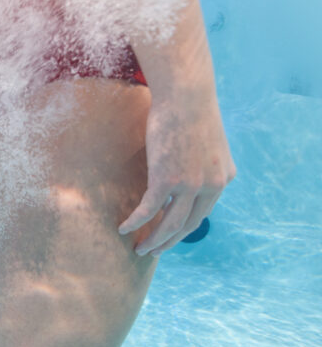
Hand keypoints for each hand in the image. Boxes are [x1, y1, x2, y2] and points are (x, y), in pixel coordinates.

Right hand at [118, 89, 235, 255]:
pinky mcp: (167, 179)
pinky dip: (135, 222)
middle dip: (169, 242)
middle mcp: (211, 185)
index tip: (168, 235)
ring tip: (139, 250)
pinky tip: (123, 229)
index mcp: (223, 177)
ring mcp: (190, 184)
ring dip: (153, 241)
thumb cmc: (190, 110)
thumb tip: (184, 170)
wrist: (186, 94)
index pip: (203, 212)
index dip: (183, 228)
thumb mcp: (205, 141)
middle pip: (188, 225)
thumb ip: (201, 162)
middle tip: (153, 252)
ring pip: (170, 224)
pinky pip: (148, 210)